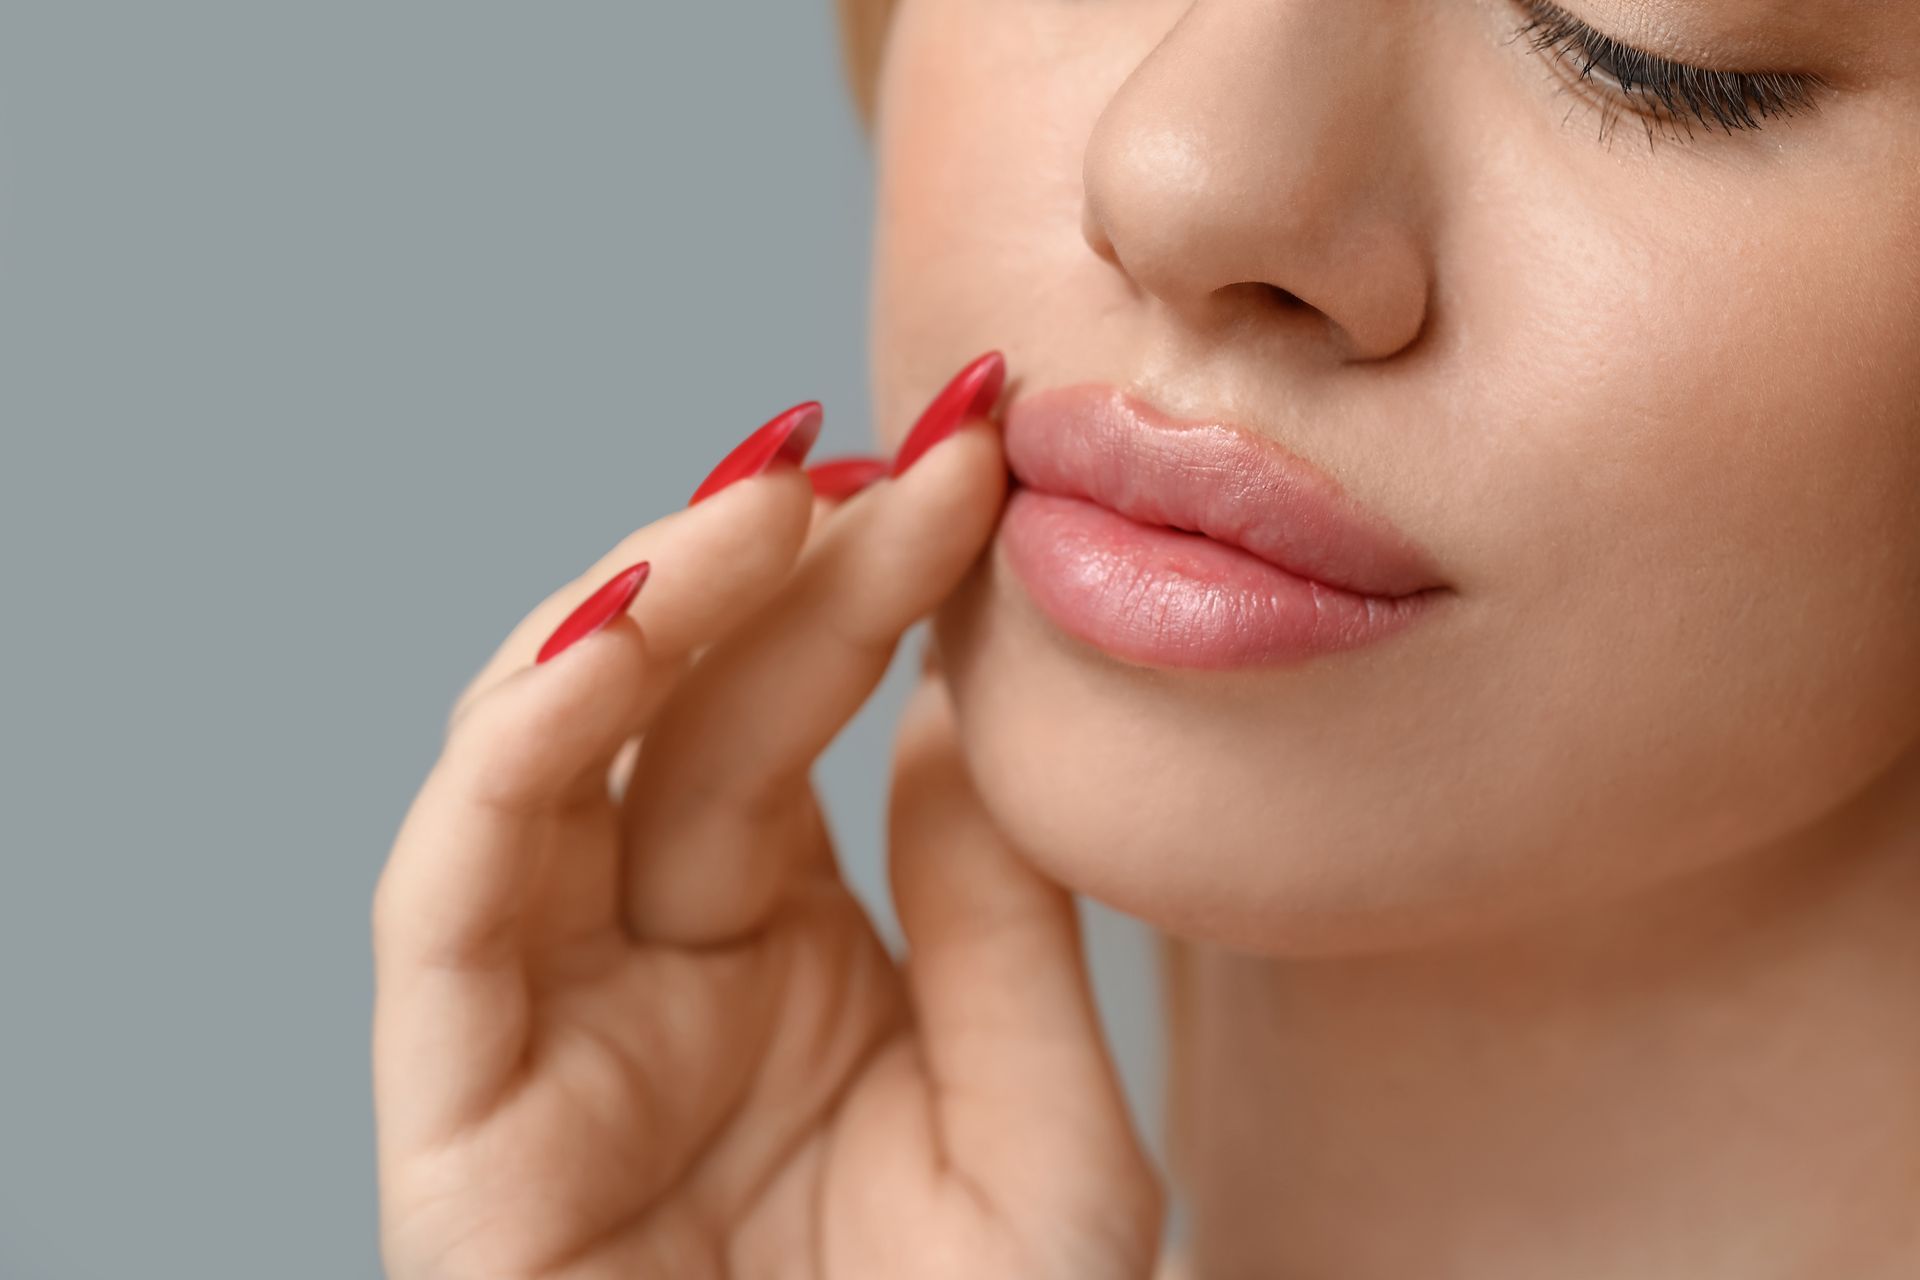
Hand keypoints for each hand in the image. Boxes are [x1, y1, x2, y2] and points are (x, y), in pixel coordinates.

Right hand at [371, 386, 1163, 1278]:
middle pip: (686, 716)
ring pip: (540, 764)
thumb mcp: (1047, 1136)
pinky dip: (510, 756)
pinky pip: (445, 908)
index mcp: (787, 954)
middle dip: (779, 565)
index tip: (981, 447)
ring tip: (768, 497)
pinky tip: (621, 630)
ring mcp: (552, 1034)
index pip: (806, 720)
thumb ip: (1000, 926)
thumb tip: (943, 710)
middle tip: (898, 447)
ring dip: (637, 609)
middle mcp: (656, 968)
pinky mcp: (457, 1126)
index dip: (879, 578)